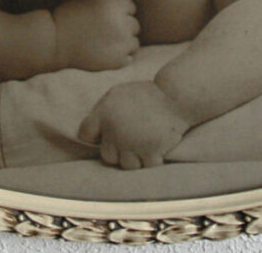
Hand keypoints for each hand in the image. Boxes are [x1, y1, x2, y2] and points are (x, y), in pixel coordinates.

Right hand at [51, 0, 139, 70]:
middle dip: (123, 27)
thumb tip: (123, 5)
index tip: (108, 18)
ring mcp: (121, 44)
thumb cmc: (67, 17)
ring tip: (108, 45)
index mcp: (113, 6)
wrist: (53, 43)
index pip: (130, 7)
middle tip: (106, 33)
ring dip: (124, 43)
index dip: (120, 12)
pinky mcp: (117, 61)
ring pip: (134, 43)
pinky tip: (107, 55)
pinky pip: (129, 58)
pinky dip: (121, 57)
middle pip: (134, 25)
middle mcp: (121, 24)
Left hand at [77, 81, 192, 168]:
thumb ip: (101, 110)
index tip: (105, 134)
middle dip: (117, 150)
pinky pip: (145, 167)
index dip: (95, 136)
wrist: (175, 96)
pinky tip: (154, 149)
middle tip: (130, 139)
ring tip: (142, 145)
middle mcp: (115, 131)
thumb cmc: (146, 94)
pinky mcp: (151, 152)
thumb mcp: (117, 93)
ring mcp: (133, 144)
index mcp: (104, 113)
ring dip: (134, 158)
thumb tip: (90, 133)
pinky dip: (151, 161)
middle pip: (106, 156)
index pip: (85, 134)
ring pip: (126, 165)